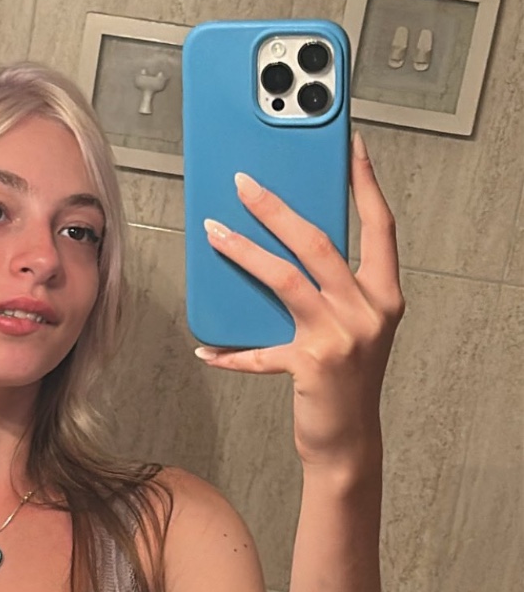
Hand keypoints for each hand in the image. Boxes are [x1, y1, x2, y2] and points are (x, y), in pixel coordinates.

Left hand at [193, 132, 404, 470]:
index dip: (366, 184)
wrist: (350, 443)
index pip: (381, 226)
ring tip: (213, 232)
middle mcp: (368, 311)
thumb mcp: (354, 326)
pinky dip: (229, 350)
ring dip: (242, 252)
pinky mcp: (310, 365)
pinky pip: (258, 350)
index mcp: (385, 295)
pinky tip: (206, 348)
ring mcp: (340, 337)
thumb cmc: (347, 379)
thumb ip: (334, 288)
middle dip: (276, 208)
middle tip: (243, 183)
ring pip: (284, 279)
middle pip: (318, 243)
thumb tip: (288, 241)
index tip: (351, 147)